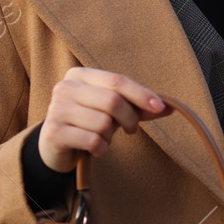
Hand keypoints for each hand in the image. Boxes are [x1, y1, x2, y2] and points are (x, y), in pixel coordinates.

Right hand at [38, 67, 173, 173]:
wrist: (55, 145)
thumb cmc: (89, 122)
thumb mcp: (112, 110)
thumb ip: (137, 106)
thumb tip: (169, 107)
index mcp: (80, 75)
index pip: (117, 80)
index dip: (141, 94)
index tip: (160, 107)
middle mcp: (65, 88)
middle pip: (112, 101)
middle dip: (130, 118)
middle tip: (132, 129)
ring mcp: (57, 109)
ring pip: (103, 123)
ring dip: (110, 136)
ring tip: (103, 137)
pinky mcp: (54, 132)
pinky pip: (92, 141)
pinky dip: (101, 149)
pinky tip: (95, 148)